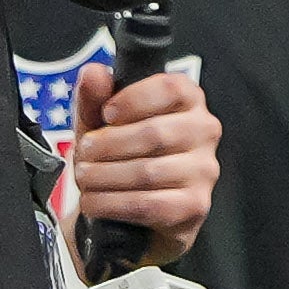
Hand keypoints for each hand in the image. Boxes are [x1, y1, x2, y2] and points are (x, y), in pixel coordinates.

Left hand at [72, 57, 220, 264]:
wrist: (129, 216)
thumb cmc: (118, 157)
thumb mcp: (100, 124)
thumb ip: (93, 97)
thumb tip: (93, 73)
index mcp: (188, 101)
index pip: (171, 88)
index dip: (134, 98)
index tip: (106, 114)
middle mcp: (205, 131)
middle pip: (155, 132)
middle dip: (108, 145)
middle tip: (84, 153)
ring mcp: (204, 170)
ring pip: (148, 171)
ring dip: (104, 176)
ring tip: (84, 178)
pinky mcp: (195, 205)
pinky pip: (149, 204)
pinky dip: (112, 203)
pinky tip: (93, 202)